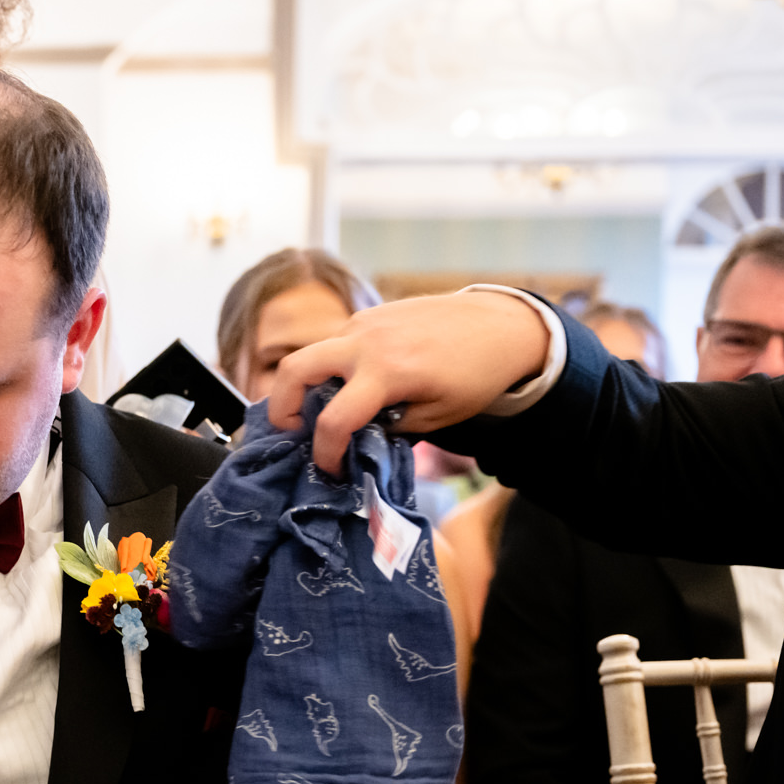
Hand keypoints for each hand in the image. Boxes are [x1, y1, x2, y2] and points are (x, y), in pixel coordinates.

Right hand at [267, 291, 552, 474]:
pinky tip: (353, 385)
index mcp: (388, 373)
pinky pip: (335, 343)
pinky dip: (331, 367)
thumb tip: (358, 437)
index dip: (324, 453)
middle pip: (294, 370)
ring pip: (311, 353)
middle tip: (290, 431)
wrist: (503, 324)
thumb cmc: (477, 376)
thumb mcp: (437, 418)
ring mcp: (364, 322)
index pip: (334, 421)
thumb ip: (391, 428)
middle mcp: (366, 342)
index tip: (329, 469)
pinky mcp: (370, 314)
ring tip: (325, 411)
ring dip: (306, 385)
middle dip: (280, 407)